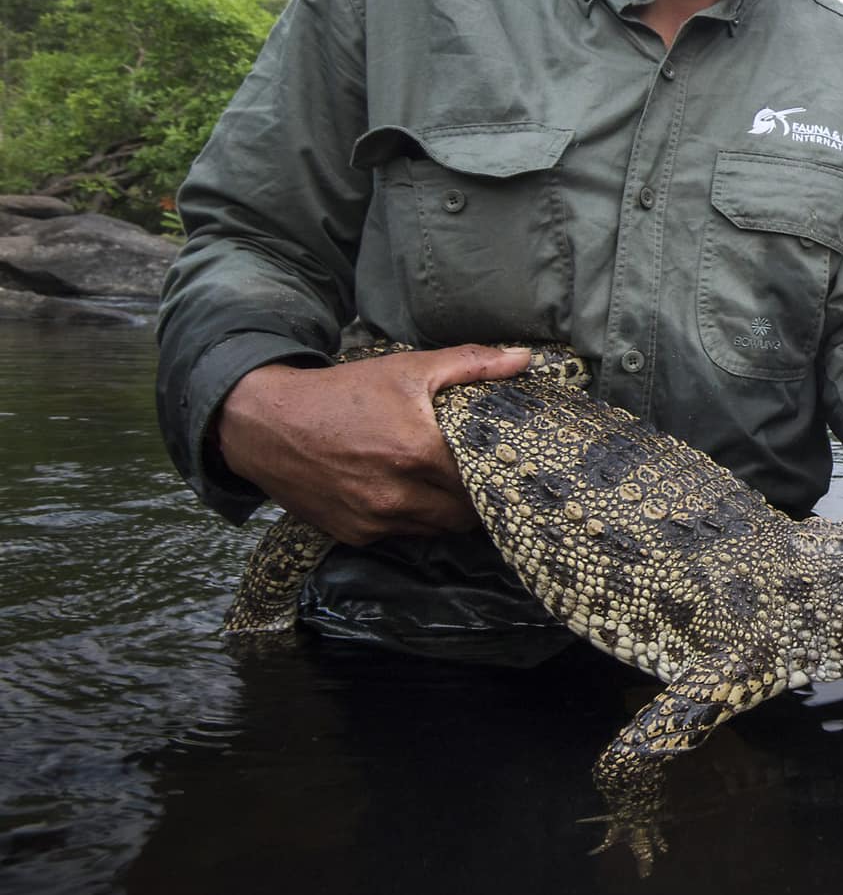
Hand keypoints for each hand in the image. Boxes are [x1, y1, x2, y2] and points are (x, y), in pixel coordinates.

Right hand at [217, 343, 533, 545]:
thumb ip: (471, 364)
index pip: (484, 479)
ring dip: (448, 512)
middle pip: (466, 514)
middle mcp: (399, 495)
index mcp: (419, 453)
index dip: (499, 473)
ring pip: (437, 529)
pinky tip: (410, 494)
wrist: (266, 423)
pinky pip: (403, 535)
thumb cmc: (342, 392)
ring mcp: (375, 520)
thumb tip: (524, 359)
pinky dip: (414, 520)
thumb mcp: (408, 370)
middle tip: (484, 478)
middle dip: (479, 498)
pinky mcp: (355, 534)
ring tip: (449, 486)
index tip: (508, 464)